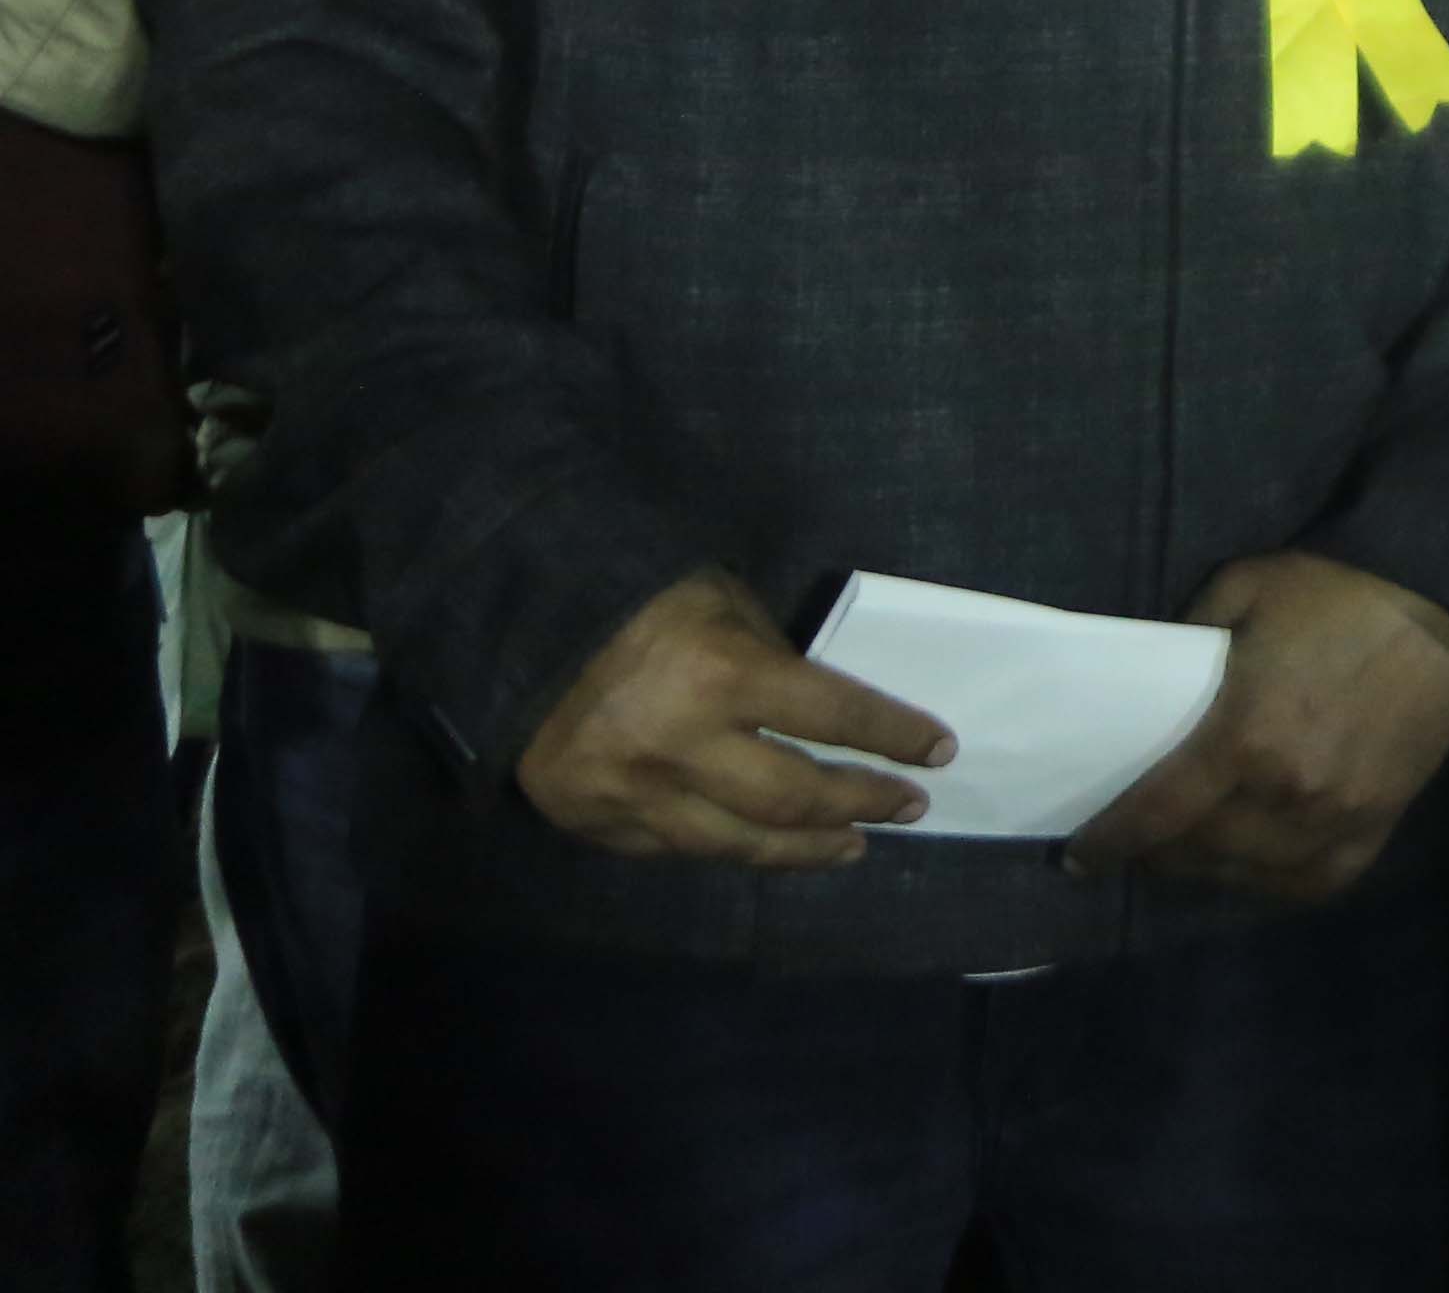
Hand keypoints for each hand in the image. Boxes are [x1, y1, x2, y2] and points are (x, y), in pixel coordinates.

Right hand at [514, 568, 947, 870]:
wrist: (510, 630)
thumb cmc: (633, 597)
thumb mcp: (721, 600)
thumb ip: (772, 658)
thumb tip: (823, 713)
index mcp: (721, 676)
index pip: (834, 715)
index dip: (893, 736)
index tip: (938, 751)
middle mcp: (681, 748)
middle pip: (795, 798)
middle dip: (862, 802)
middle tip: (908, 808)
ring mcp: (633, 796)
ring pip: (739, 844)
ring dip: (806, 850)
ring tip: (853, 846)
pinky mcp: (593, 823)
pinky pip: (678, 849)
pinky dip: (728, 847)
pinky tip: (763, 847)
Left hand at [1060, 553, 1448, 903]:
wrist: (1442, 599)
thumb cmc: (1333, 590)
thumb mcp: (1240, 591)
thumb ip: (1188, 646)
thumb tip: (1154, 693)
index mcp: (1243, 735)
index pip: (1155, 815)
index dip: (1110, 843)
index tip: (1080, 857)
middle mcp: (1286, 791)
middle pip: (1197, 853)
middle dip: (1154, 857)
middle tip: (1137, 846)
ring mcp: (1337, 814)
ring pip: (1250, 874)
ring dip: (1208, 872)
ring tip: (1190, 854)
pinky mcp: (1378, 822)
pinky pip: (1314, 881)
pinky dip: (1274, 884)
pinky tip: (1255, 868)